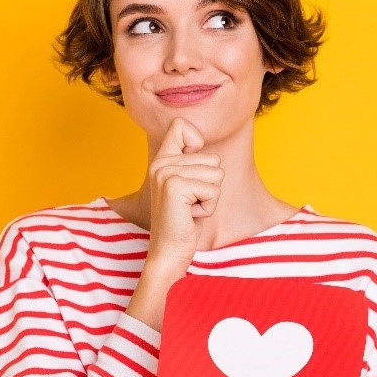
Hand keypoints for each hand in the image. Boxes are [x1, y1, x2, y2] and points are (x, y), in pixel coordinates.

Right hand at [125, 117, 224, 331]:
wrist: (170, 251)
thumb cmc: (183, 222)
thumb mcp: (188, 187)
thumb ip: (193, 163)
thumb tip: (208, 146)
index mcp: (162, 159)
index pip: (181, 125)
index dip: (197, 142)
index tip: (192, 171)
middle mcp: (160, 163)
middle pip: (212, 157)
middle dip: (210, 184)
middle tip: (190, 202)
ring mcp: (166, 173)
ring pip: (216, 173)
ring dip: (210, 196)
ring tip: (190, 208)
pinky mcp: (175, 186)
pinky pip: (213, 189)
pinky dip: (209, 206)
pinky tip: (191, 215)